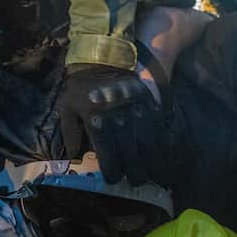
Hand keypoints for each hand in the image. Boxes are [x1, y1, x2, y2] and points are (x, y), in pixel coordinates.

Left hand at [55, 64, 165, 185]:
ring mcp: (140, 115)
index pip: (108, 158)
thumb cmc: (84, 83)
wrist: (109, 55)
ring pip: (151, 149)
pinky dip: (168, 147)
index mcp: (98, 124)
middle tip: (136, 180)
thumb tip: (73, 157)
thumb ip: (70, 132)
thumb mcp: (68, 105)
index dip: (113, 173)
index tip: (114, 178)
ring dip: (155, 166)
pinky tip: (168, 158)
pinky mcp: (154, 107)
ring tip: (155, 176)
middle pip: (133, 159)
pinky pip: (164, 132)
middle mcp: (120, 122)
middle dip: (136, 175)